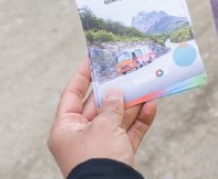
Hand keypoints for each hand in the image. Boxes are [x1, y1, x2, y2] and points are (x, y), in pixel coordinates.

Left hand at [48, 59, 157, 176]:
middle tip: (126, 69)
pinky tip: (152, 105)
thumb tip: (115, 93)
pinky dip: (140, 120)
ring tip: (145, 83)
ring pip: (117, 118)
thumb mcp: (102, 127)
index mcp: (66, 129)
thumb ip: (110, 107)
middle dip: (114, 89)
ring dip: (131, 102)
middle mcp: (81, 136)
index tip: (92, 58)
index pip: (72, 95)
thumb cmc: (98, 159)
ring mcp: (100, 146)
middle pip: (98, 105)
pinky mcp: (118, 155)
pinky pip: (129, 133)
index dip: (82, 75)